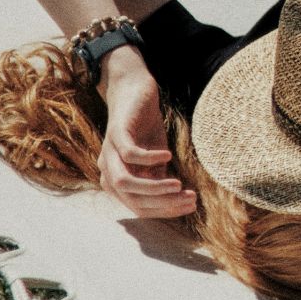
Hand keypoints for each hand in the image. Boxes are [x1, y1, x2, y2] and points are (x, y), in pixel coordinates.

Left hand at [98, 64, 195, 218]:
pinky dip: (148, 159)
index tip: (192, 205)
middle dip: (162, 203)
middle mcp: (108, 169)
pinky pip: (129, 153)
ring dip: (153, 189)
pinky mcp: (116, 132)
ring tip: (179, 185)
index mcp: (117, 179)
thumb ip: (158, 178)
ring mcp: (110, 151)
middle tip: (191, 199)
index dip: (165, 210)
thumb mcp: (155, 157)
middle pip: (131, 200)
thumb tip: (175, 201)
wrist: (133, 90)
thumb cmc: (145, 126)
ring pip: (124, 182)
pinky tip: (168, 155)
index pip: (138, 206)